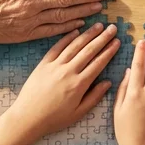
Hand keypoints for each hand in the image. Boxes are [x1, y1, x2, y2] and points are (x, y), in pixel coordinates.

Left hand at [4, 22, 119, 142]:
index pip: (98, 63)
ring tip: (98, 25)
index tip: (117, 42)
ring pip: (74, 46)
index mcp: (79, 84)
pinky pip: (57, 47)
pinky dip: (67, 38)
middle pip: (89, 51)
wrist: (27, 117)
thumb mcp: (78, 113)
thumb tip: (108, 83)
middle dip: (102, 38)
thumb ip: (94, 97)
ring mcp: (55, 66)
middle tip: (112, 28)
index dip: (109, 51)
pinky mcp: (43, 64)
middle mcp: (68, 71)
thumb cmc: (54, 119)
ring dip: (88, 34)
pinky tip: (76, 31)